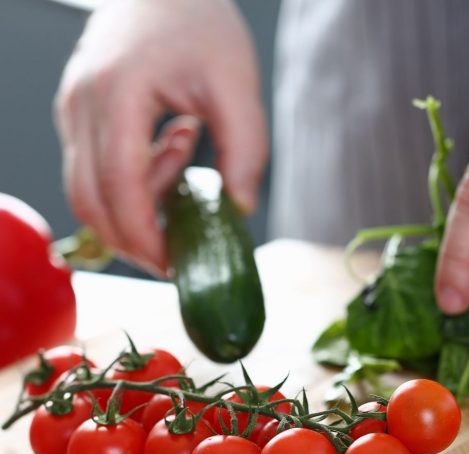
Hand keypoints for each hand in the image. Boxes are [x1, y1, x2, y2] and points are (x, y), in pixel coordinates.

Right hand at [54, 0, 266, 274]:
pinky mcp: (79, 115)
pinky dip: (130, 184)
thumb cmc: (199, 23)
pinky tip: (169, 145)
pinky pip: (93, 172)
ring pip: (87, 192)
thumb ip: (245, 150)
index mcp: (117, 94)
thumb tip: (240, 208)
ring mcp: (73, 109)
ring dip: (135, 207)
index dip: (144, 237)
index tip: (174, 264)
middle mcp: (82, 104)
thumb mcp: (237, 85)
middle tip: (179, 251)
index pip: (119, 188)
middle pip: (91, 202)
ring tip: (183, 160)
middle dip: (134, 240)